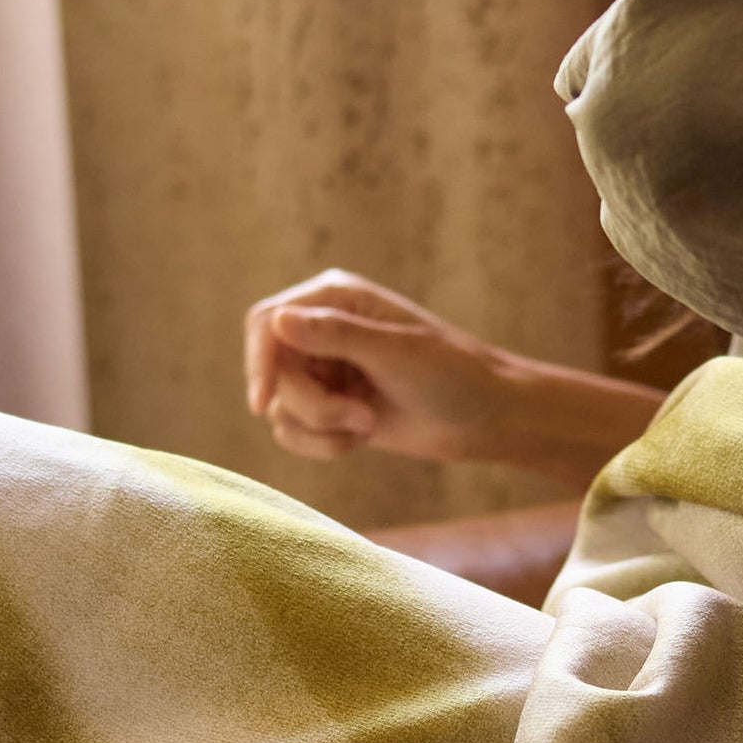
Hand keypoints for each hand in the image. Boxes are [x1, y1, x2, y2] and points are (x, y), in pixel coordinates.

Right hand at [244, 270, 519, 462]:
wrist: (483, 418)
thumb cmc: (451, 374)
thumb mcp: (395, 352)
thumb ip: (336, 335)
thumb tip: (278, 320)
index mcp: (334, 297)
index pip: (267, 323)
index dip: (259, 362)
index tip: (263, 403)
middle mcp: (321, 329)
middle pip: (273, 373)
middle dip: (311, 407)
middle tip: (358, 421)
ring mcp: (324, 369)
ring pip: (281, 407)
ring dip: (320, 428)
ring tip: (366, 427)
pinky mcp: (329, 406)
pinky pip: (292, 431)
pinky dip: (321, 445)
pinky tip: (359, 440)